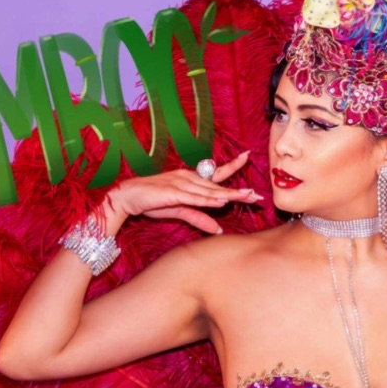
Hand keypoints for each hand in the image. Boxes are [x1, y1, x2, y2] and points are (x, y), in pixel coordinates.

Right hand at [108, 151, 262, 233]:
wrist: (129, 196)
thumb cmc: (152, 201)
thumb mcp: (179, 211)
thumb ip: (199, 218)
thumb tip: (218, 230)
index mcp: (191, 180)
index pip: (216, 174)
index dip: (233, 166)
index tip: (247, 157)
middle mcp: (189, 178)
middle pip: (218, 185)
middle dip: (238, 191)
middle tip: (257, 195)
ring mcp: (182, 184)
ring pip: (210, 190)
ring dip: (229, 195)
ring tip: (246, 197)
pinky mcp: (174, 192)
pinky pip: (195, 197)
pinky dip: (209, 199)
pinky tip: (221, 201)